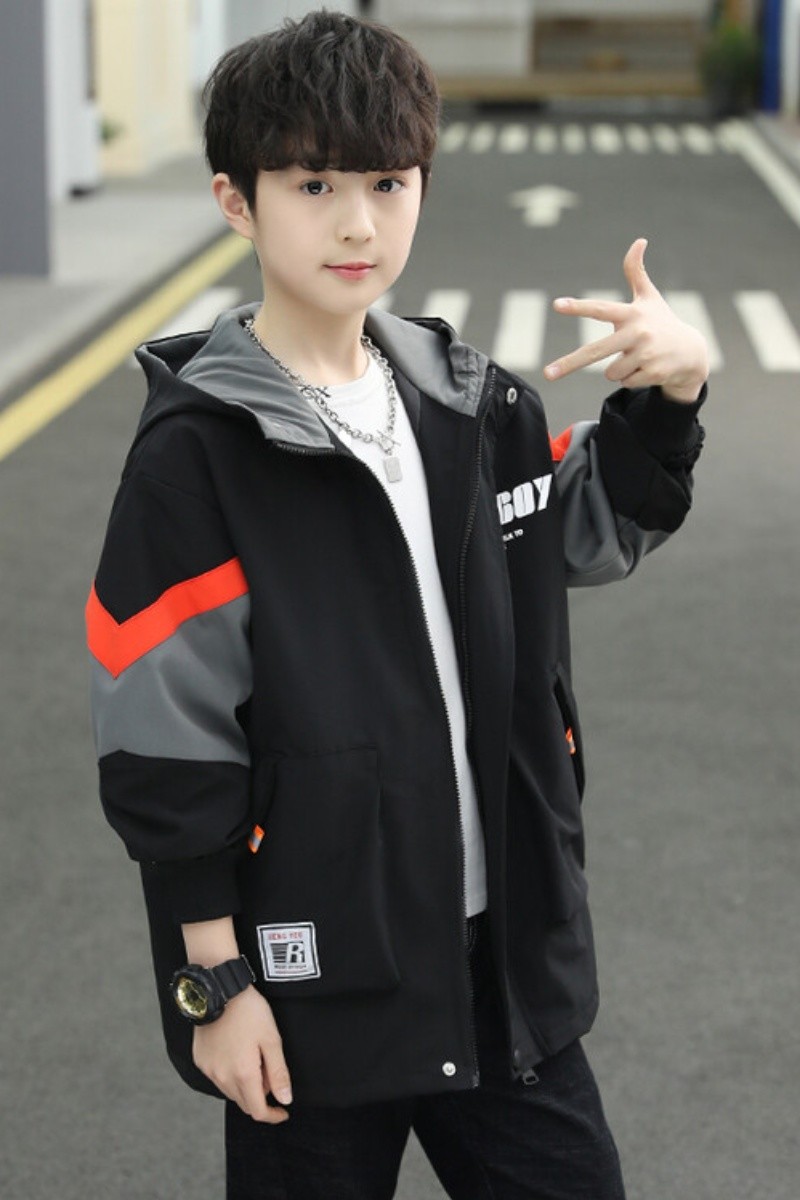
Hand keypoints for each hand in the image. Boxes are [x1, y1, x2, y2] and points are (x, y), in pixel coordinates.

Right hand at [192, 986, 292, 1122]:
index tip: (283, 1112)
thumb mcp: (272, 1039)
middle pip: (244, 1103)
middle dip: (260, 1097)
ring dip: (244, 1086)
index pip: (258, 1111)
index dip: (273, 1115)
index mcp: (243, 1074)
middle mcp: (222, 1077)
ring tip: (253, 1058)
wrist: (220, 990)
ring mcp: (208, 1070)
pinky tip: (236, 1054)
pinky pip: (217, 1078)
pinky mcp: (200, 1060)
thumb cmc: (249, 1012)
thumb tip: (285, 1099)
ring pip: (230, 1092)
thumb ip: (278, 1073)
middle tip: (269, 1072)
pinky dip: (230, 1075)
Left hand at [543, 238, 708, 402]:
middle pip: (595, 351)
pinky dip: (632, 379)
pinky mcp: (652, 374)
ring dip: (619, 369)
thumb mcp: (650, 297)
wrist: (691, 353)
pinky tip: (647, 369)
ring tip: (638, 358)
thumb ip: (637, 272)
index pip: (601, 309)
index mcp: (632, 314)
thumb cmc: (662, 322)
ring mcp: (646, 354)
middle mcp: (637, 332)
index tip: (557, 304)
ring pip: (611, 372)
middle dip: (569, 363)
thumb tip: (639, 240)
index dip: (579, 306)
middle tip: (547, 374)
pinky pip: (625, 383)